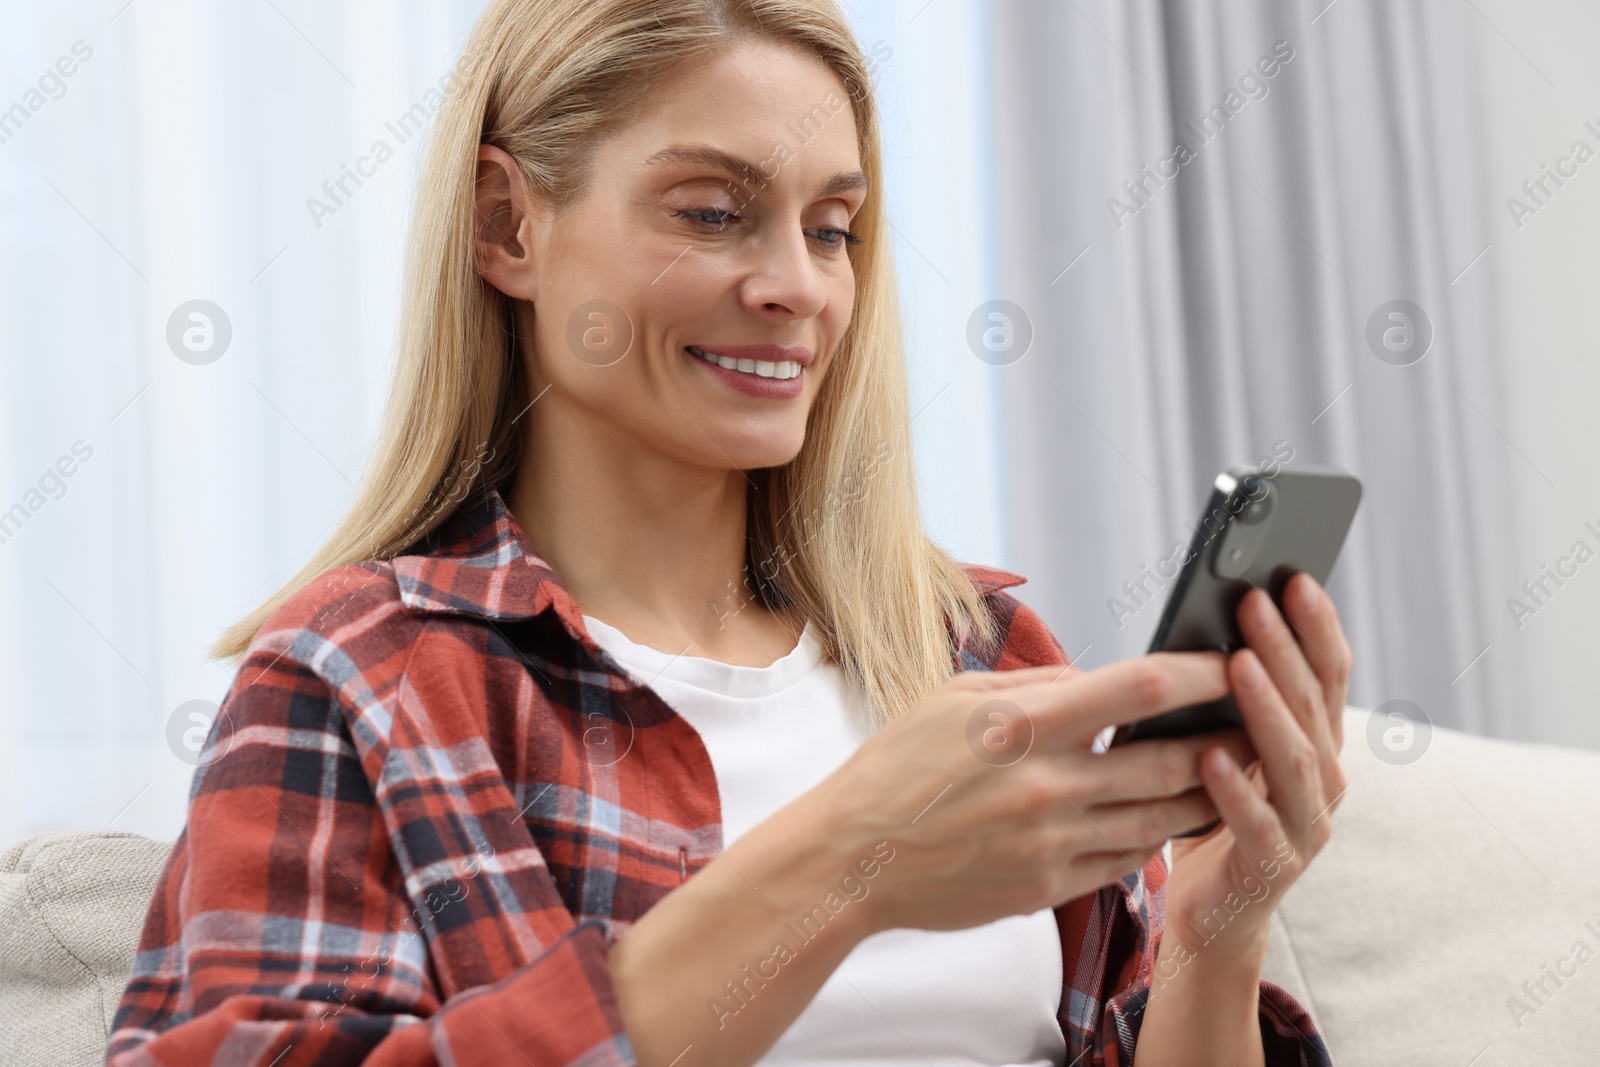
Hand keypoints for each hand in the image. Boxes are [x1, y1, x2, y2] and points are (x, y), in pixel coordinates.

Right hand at [810, 654, 1256, 935]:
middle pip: (1167, 761)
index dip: (1198, 674)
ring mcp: (1050, 843)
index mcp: (1023, 724)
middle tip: (1259, 721)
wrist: (851, 857)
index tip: (1233, 662)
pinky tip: (1174, 819)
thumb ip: (1035, 685)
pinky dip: (1155, 838)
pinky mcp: (1047, 888)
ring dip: (1205, 795)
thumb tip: (1097, 678)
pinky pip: (1124, 861)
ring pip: (1159, 819)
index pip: (1138, 690)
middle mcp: (1046, 785)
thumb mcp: (955, 698)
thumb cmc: (897, 766)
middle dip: (1224, 740)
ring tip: (1237, 772)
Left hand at [1162, 572, 1352, 966]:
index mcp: (1317, 744)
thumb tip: (1208, 624)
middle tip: (1255, 600)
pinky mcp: (1273, 868)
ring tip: (1237, 663)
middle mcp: (1324, 781)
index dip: (1315, 627)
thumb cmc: (1214, 814)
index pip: (1329, 675)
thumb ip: (1230, 701)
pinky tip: (1209, 757)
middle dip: (1284, 648)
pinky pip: (1257, 824)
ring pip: (1294, 759)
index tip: (1294, 577)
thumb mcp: (1228, 746)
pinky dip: (1236, 789)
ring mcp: (1306, 827)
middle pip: (1312, 705)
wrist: (1215, 912)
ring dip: (1266, 707)